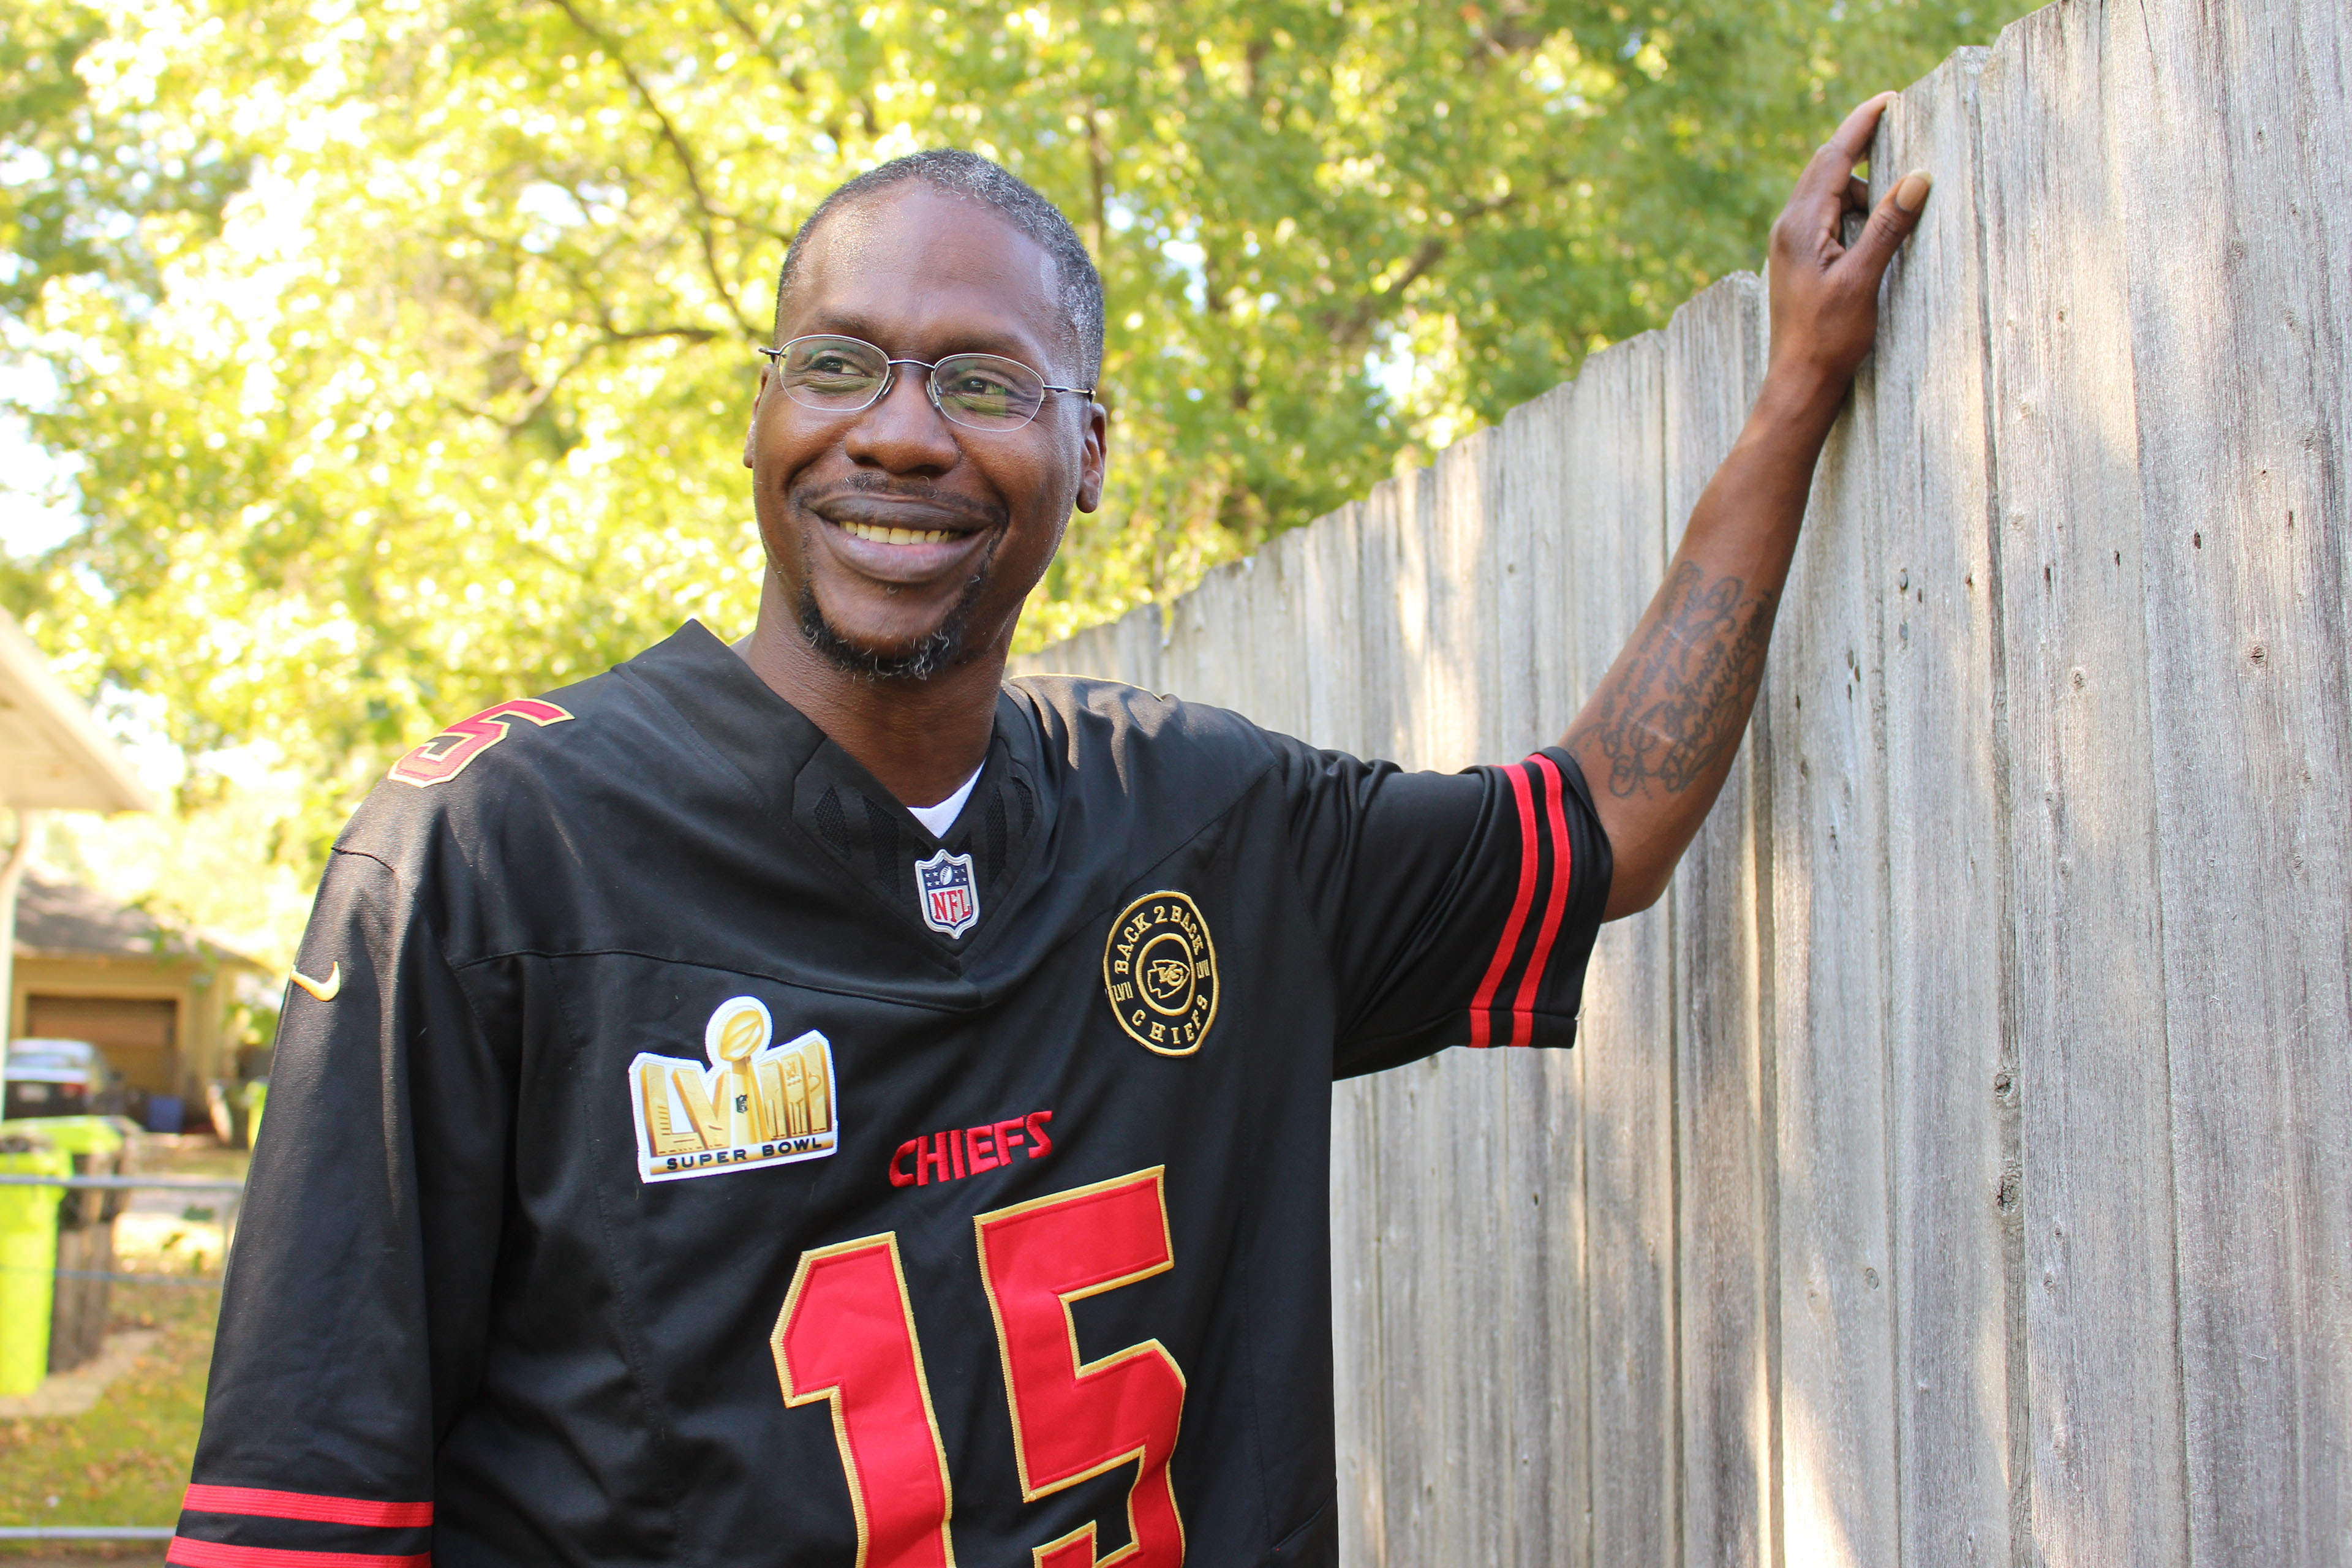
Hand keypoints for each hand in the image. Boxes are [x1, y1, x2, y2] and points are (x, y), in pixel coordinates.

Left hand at [1764, 93, 1930, 403]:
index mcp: (1801, 226)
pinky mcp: (1798, 260)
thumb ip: (1889, 227)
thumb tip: (1918, 177)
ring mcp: (1790, 244)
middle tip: (1897, 129)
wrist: (1799, 382)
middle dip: (1861, 147)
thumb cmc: (1829, 338)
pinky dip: (1852, 211)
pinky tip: (1872, 231)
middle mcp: (1789, 228)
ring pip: (1829, 194)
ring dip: (1862, 189)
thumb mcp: (1865, 279)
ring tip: (1894, 208)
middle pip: (1826, 168)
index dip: (1861, 125)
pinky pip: (1826, 217)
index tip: (1887, 100)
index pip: (1834, 158)